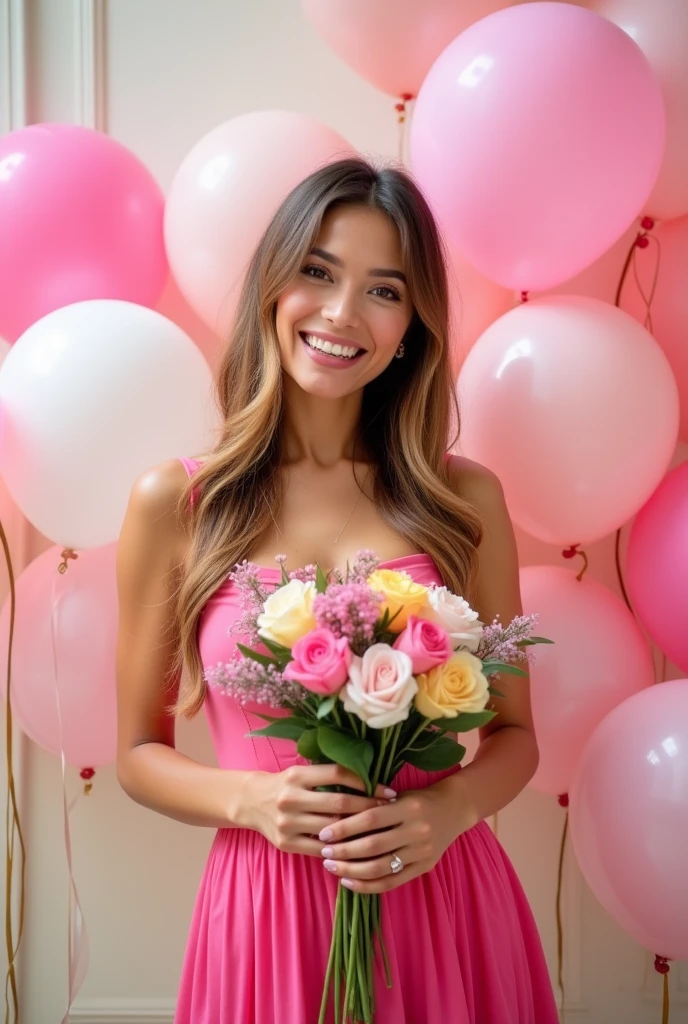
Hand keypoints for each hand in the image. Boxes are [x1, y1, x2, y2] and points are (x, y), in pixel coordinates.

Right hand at [243, 764, 396, 857]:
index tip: (388, 791)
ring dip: (359, 831)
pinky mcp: (286, 843)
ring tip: (381, 831)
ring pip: (332, 829)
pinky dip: (341, 849)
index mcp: (297, 775)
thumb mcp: (303, 773)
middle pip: (339, 803)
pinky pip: (321, 849)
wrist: (252, 802)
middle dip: (369, 808)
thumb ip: (329, 776)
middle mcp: (290, 797)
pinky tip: (359, 849)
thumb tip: (370, 780)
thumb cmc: (287, 785)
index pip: (338, 774)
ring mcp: (287, 822)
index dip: (366, 782)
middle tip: (390, 811)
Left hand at [317, 779, 472, 892]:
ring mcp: (422, 852)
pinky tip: (349, 882)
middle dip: (344, 851)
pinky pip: (391, 882)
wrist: (453, 810)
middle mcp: (417, 830)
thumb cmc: (417, 799)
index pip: (370, 819)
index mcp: (408, 807)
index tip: (323, 834)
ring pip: (380, 868)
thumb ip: (373, 804)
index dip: (344, 828)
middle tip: (324, 853)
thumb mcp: (398, 794)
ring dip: (351, 870)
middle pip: (373, 846)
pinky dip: (368, 885)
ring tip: (332, 868)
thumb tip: (335, 816)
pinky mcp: (423, 868)